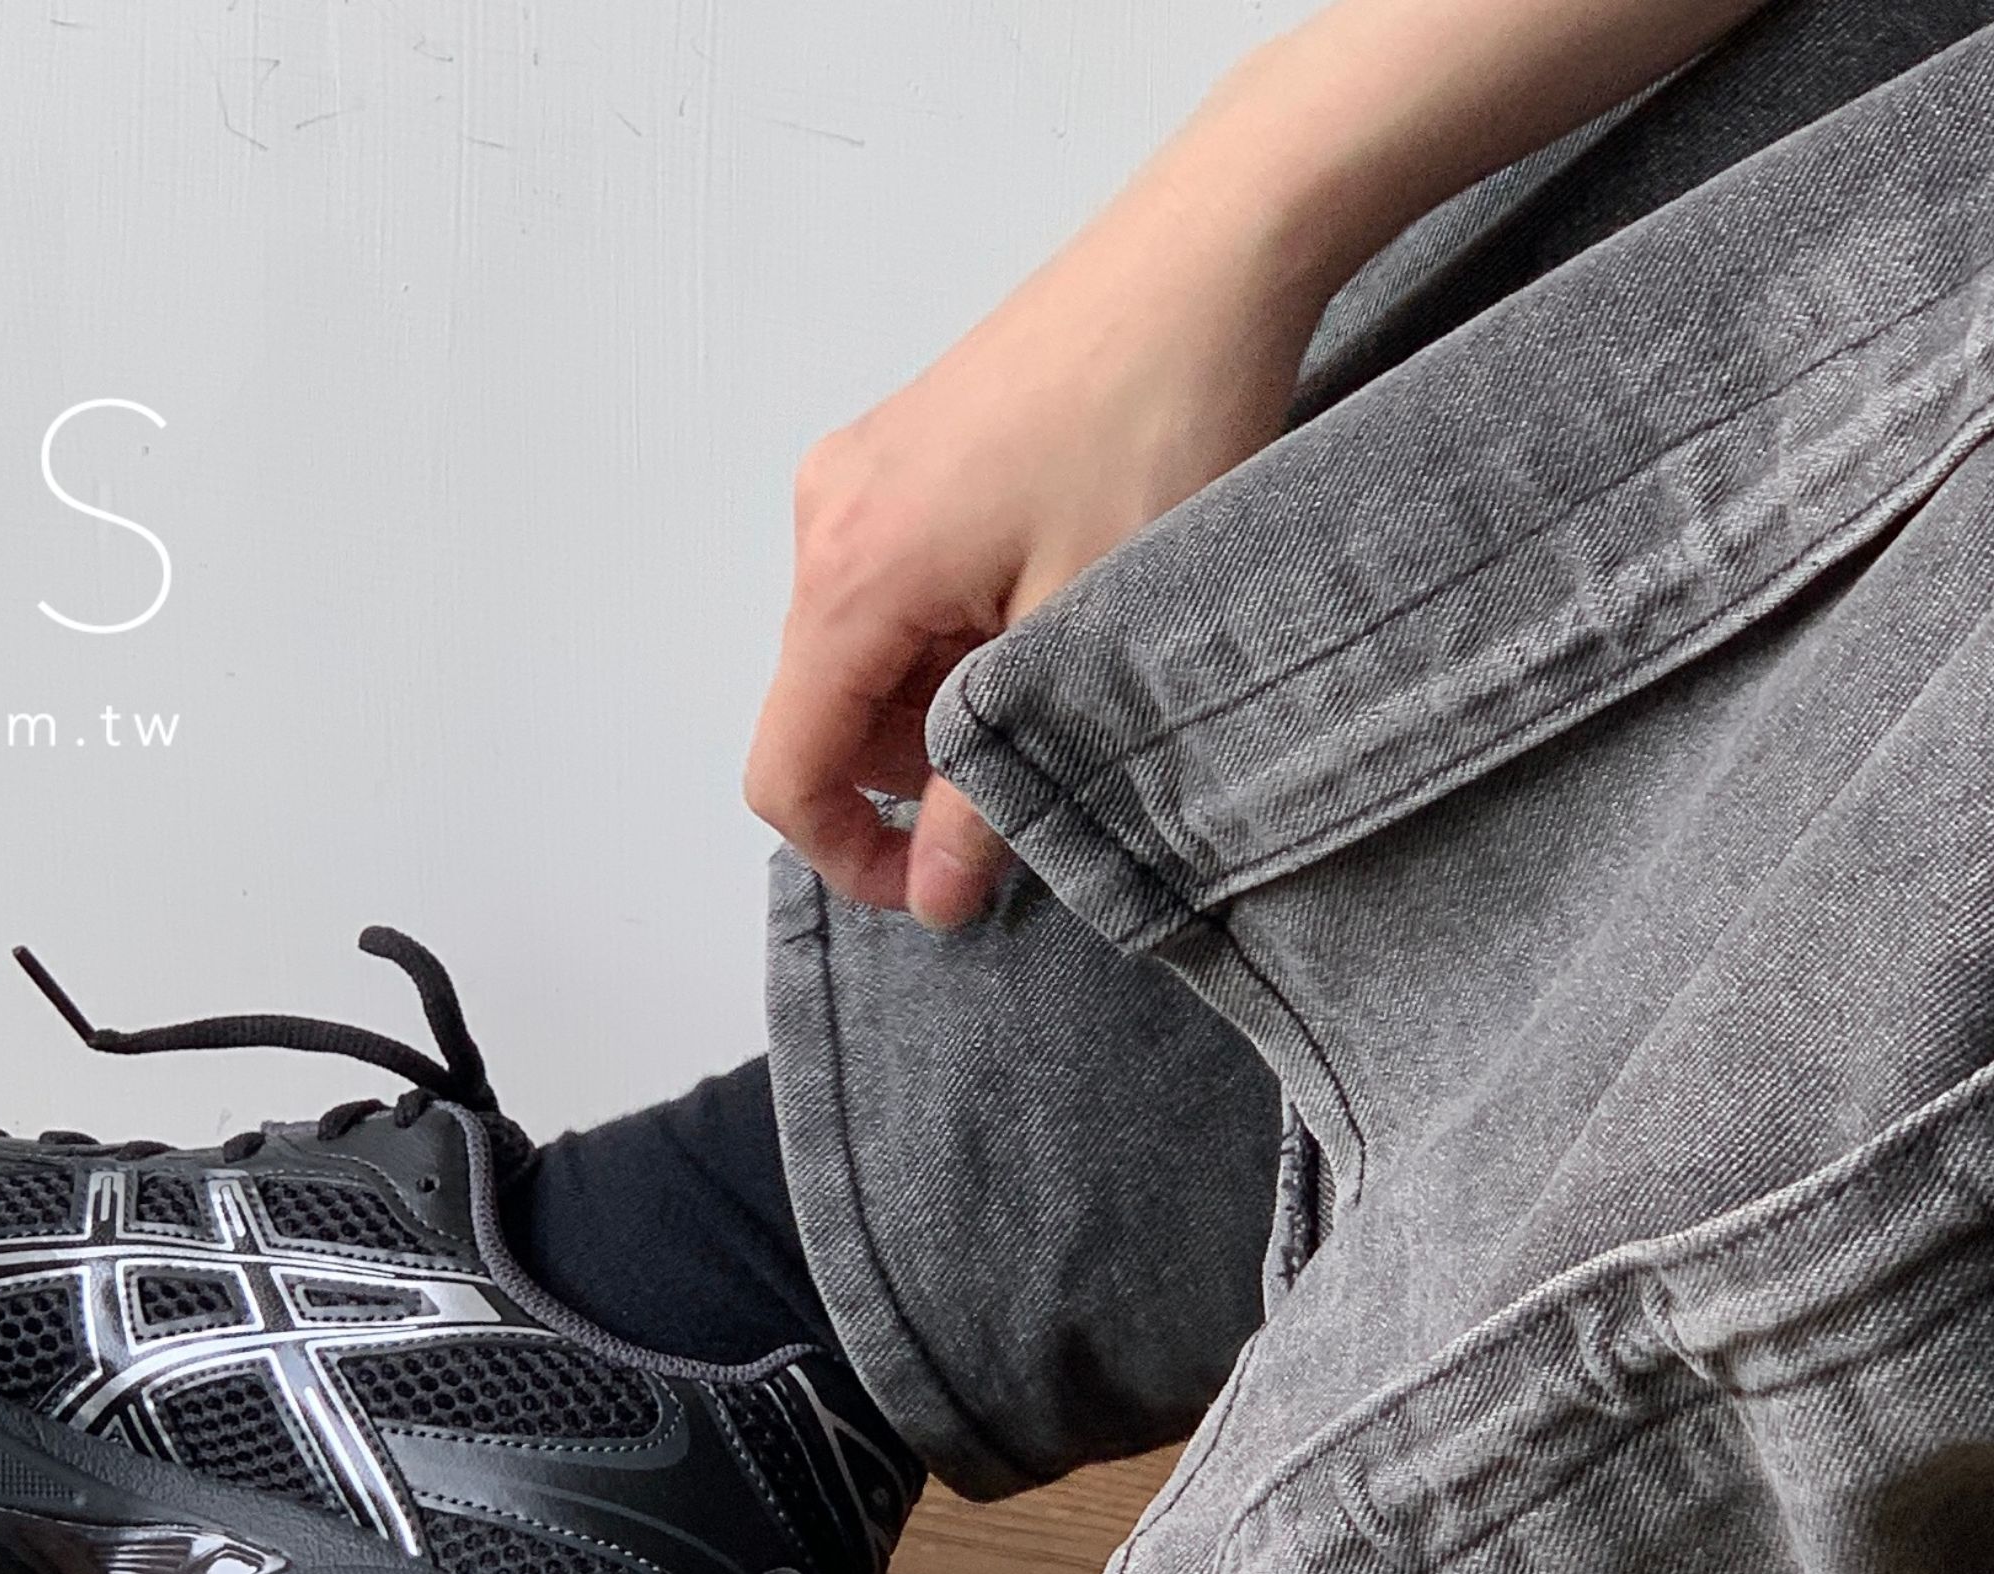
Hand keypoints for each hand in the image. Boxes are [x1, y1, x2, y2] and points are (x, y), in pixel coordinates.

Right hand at [741, 0, 1774, 931]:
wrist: (1209, 254)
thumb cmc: (1153, 425)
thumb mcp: (1077, 645)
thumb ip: (991, 792)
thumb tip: (937, 898)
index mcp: (849, 574)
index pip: (785, 769)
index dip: (849, 856)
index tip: (938, 890)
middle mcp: (826, 520)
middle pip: (823, 713)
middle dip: (915, 772)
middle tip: (1038, 769)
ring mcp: (860, 477)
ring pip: (866, 654)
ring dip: (945, 700)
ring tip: (1064, 672)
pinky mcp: (904, 452)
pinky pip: (897, 587)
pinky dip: (956, 633)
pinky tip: (1051, 608)